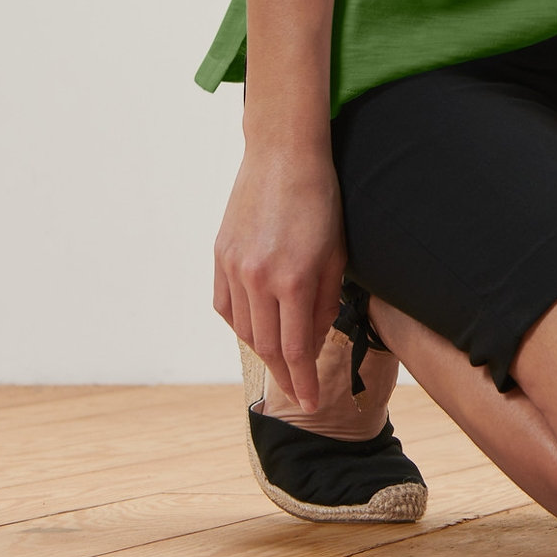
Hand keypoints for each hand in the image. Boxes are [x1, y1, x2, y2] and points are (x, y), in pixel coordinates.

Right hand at [212, 142, 345, 411]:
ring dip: (262, 349)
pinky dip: (239, 323)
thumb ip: (325, 301)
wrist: (283, 154)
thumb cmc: (321, 199)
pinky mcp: (219, 256)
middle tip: (298, 389)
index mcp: (294, 278)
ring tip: (281, 359)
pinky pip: (225, 306)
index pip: (295, 349)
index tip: (310, 402)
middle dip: (284, 373)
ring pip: (243, 329)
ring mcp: (233, 268)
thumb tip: (311, 341)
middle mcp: (258, 278)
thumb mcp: (337, 252)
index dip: (303, 381)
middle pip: (266, 346)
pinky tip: (255, 327)